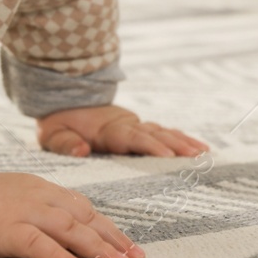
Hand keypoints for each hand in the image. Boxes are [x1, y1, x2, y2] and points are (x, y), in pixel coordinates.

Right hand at [0, 171, 143, 257]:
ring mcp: (21, 211)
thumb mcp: (18, 195)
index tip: (130, 246)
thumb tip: (77, 229)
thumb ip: (46, 206)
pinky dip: (57, 254)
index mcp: (41, 188)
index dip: (109, 228)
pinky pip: (36, 242)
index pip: (84, 208)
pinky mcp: (4, 230)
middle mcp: (36, 197)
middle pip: (83, 218)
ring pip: (67, 228)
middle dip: (111, 239)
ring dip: (95, 247)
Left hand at [36, 104, 207, 157]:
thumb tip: (82, 150)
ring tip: (204, 153)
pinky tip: (199, 148)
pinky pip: (164, 133)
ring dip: (183, 142)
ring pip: (163, 133)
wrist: (64, 101)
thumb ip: (66, 143)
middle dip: (176, 146)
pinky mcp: (139, 129)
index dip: (149, 145)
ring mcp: (134, 126)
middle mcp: (125, 126)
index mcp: (107, 130)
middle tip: (196, 157)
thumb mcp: (53, 134)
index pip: (131, 138)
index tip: (167, 155)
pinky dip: (182, 139)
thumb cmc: (59, 123)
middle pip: (154, 135)